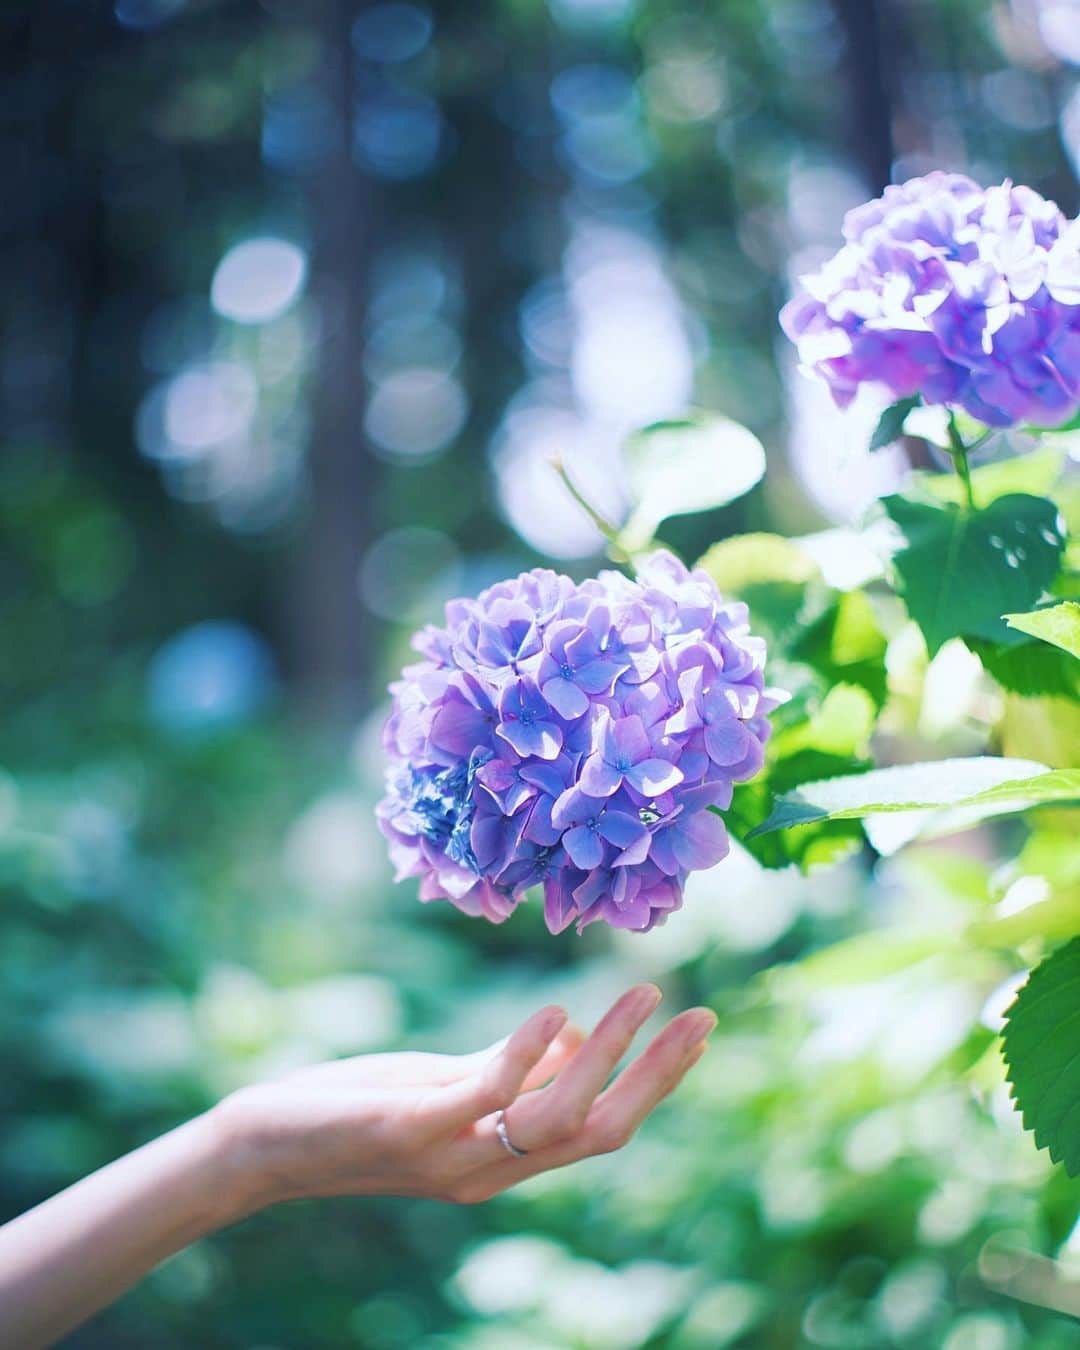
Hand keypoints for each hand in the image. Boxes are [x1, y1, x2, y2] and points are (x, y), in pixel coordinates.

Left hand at [214, 985, 715, 1210]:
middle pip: (599, 1132)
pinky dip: (528, 1053)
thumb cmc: (361, 1108)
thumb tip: (574, 1033)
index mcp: (504, 1160)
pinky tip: (557, 1010)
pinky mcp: (413, 1128)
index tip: (696, 1029)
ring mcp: (453, 1154)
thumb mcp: (446, 1086)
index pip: (602, 1127)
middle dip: (656, 1077)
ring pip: (555, 1116)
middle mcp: (490, 1170)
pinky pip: (485, 1097)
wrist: (267, 1143)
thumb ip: (509, 1068)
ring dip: (606, 1055)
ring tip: (640, 996)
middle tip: (701, 1017)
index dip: (655, 1082)